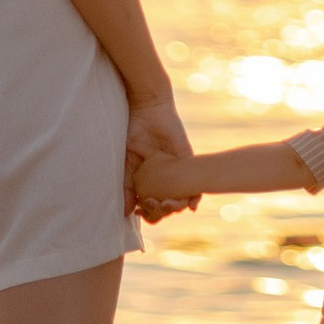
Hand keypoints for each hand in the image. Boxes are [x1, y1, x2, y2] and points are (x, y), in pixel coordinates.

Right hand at [125, 95, 195, 219]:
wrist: (147, 109)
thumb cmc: (133, 131)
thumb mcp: (126, 162)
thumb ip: (127, 186)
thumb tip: (127, 213)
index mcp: (150, 181)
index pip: (153, 206)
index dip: (149, 213)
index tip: (140, 213)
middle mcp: (165, 179)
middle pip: (168, 206)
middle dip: (162, 212)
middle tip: (153, 205)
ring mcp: (178, 171)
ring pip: (182, 199)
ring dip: (176, 207)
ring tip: (167, 204)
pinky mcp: (188, 160)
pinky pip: (197, 183)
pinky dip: (195, 197)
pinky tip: (191, 205)